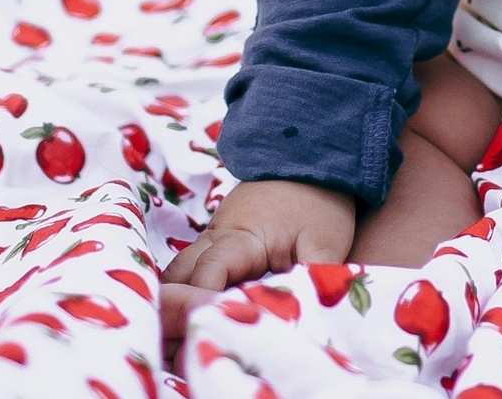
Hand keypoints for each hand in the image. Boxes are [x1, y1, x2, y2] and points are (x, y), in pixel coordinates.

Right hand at [158, 178, 356, 358]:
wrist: (315, 157)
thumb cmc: (321, 200)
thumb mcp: (325, 241)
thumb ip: (312, 278)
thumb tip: (303, 316)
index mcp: (240, 238)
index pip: (206, 275)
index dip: (201, 305)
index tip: (208, 329)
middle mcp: (217, 237)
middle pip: (178, 278)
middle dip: (177, 311)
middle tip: (186, 344)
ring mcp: (214, 236)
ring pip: (180, 273)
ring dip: (181, 300)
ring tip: (189, 335)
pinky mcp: (220, 240)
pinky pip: (193, 268)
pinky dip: (191, 290)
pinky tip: (201, 315)